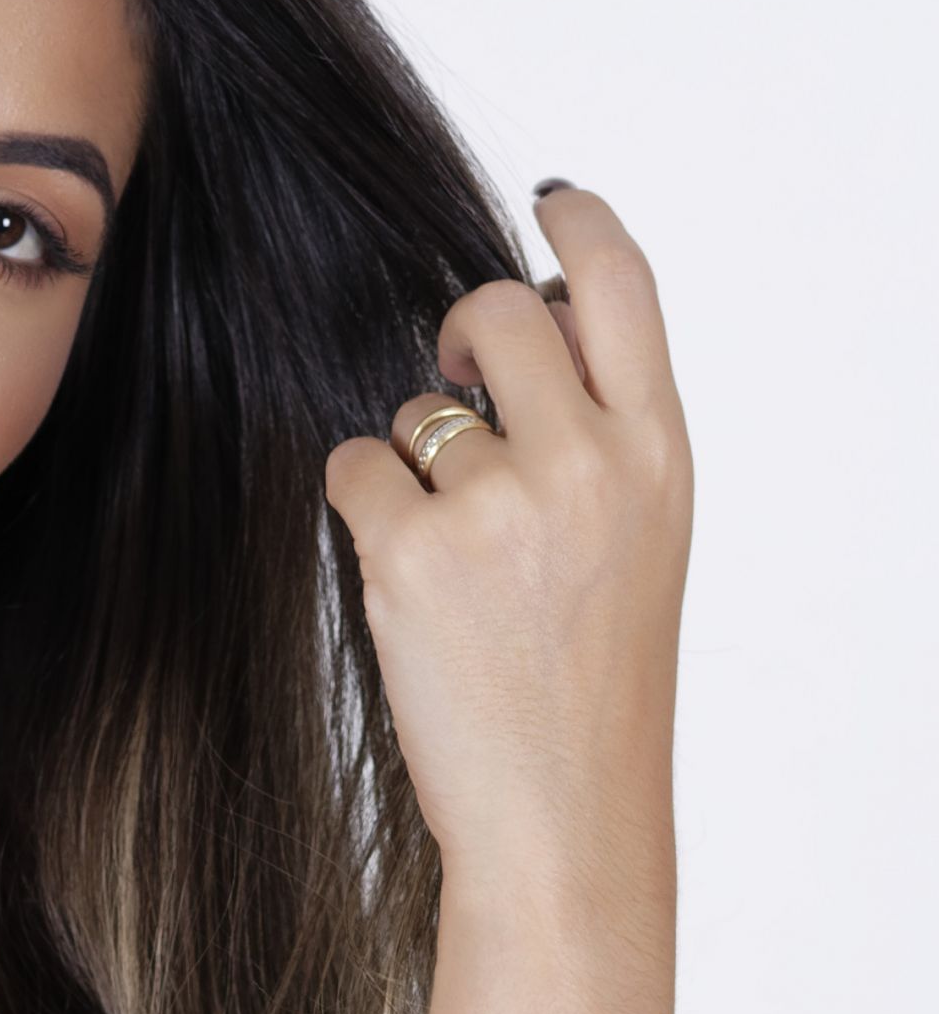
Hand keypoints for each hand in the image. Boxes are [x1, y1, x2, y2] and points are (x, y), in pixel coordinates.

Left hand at [322, 184, 692, 918]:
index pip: (623, 287)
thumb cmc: (592, 679)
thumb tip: (527, 329)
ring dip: (412, 461)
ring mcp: (499, 505)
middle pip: (499, 312)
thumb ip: (600, 433)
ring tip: (455, 553)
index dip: (579, 225)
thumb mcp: (641, 537)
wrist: (564, 809)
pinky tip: (401, 574)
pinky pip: (354, 469)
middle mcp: (589, 461)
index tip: (548, 204)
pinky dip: (360, 509)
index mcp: (660, 452)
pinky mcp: (412, 554)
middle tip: (459, 388)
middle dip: (462, 335)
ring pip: (416, 409)